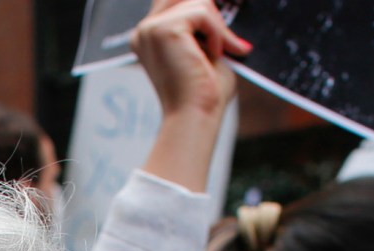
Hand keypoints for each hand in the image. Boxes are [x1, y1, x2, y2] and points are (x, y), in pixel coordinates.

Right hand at [132, 0, 249, 190]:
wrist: (195, 117)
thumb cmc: (204, 94)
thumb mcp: (208, 50)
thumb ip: (209, 25)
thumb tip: (226, 3)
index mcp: (150, 37)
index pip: (176, 1)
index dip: (202, 6)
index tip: (226, 13)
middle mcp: (144, 30)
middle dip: (211, 11)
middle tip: (228, 36)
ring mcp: (150, 28)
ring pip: (198, 1)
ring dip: (217, 27)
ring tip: (219, 53)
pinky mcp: (163, 29)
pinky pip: (203, 12)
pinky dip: (217, 33)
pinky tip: (213, 55)